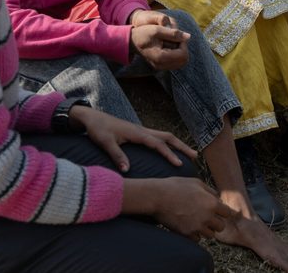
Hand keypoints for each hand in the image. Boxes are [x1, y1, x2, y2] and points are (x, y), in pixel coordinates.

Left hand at [70, 105, 196, 171]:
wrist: (92, 117)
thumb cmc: (98, 129)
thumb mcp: (105, 143)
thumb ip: (117, 155)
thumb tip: (127, 170)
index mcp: (137, 133)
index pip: (158, 144)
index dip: (169, 155)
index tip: (179, 164)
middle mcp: (143, 130)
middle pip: (168, 137)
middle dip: (182, 146)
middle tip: (196, 156)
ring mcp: (141, 131)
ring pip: (164, 136)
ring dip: (177, 144)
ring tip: (189, 153)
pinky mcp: (138, 133)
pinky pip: (158, 137)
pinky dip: (168, 143)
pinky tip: (170, 150)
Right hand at [123, 177, 238, 239]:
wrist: (158, 197)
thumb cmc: (177, 186)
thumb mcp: (197, 183)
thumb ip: (210, 191)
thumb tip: (218, 198)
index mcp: (212, 203)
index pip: (228, 213)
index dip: (222, 211)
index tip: (216, 210)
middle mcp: (207, 217)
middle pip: (221, 227)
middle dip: (216, 222)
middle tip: (207, 217)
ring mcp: (197, 227)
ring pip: (210, 235)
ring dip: (206, 229)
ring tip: (197, 221)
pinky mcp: (186, 234)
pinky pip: (197, 239)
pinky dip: (195, 234)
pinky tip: (189, 226)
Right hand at [129, 11, 189, 70]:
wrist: (131, 41)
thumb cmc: (143, 33)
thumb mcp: (158, 29)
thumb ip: (174, 33)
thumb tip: (189, 37)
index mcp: (161, 57)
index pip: (183, 54)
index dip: (183, 43)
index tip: (176, 35)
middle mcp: (161, 65)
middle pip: (184, 60)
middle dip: (183, 48)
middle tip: (175, 39)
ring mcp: (161, 67)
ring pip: (181, 62)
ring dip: (180, 51)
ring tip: (171, 42)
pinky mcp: (161, 66)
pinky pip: (175, 63)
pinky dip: (176, 54)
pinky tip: (169, 46)